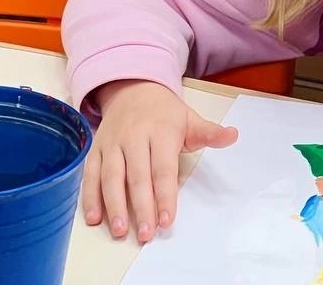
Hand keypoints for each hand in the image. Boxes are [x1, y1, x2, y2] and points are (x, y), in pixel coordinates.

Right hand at [81, 79, 237, 242]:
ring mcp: (112, 143)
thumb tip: (233, 135)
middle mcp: (134, 137)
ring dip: (114, 206)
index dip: (165, 195)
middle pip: (137, 176)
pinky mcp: (96, 150)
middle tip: (146, 234)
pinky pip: (90, 175)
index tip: (168, 220)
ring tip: (119, 231)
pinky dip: (90, 197)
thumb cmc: (164, 112)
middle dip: (141, 207)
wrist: (132, 89)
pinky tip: (93, 219)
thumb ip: (209, 133)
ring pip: (111, 177)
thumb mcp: (190, 118)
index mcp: (161, 131)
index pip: (163, 168)